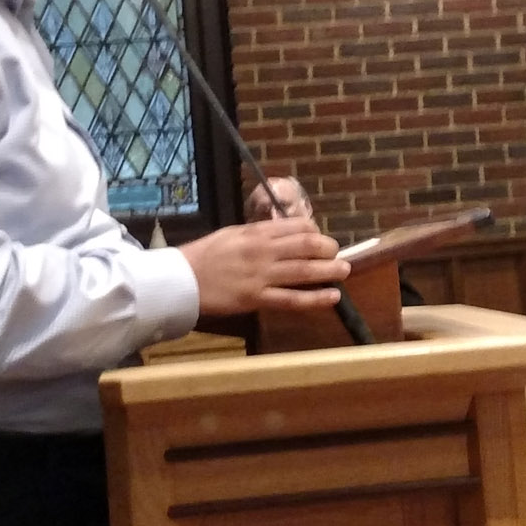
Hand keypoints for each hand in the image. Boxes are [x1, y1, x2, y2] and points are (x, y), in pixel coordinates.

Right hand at [178, 217, 350, 317]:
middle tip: (337, 253)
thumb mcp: (231, 234)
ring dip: (329, 270)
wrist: (181, 279)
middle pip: (306, 245)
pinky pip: (292, 299)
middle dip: (327, 248)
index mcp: (255, 232)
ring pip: (304, 271)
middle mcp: (263, 250)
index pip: (295, 226)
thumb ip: (257, 234)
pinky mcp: (257, 299)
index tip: (319, 237)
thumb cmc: (203, 255)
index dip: (314, 231)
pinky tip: (332, 296)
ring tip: (345, 270)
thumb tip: (281, 234)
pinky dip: (315, 298)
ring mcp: (261, 275)